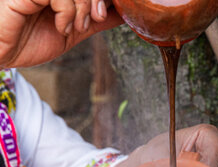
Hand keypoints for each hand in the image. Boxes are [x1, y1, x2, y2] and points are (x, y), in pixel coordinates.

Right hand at [0, 0, 122, 67]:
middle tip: (96, 18)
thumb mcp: (71, 32)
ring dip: (83, 9)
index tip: (105, 13)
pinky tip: (60, 26)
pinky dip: (67, 12)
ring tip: (74, 27)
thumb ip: (94, 20)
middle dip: (97, 0)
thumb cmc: (27, 42)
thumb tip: (122, 14)